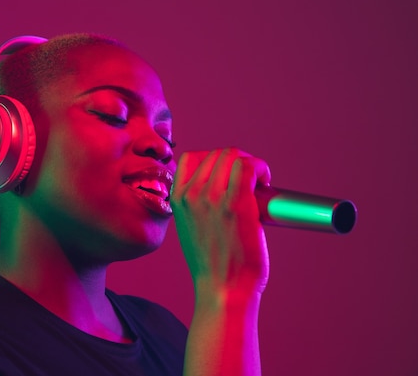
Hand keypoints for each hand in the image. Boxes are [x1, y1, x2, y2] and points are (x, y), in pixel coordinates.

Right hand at [171, 149, 270, 301]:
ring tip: (259, 182)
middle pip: (215, 154)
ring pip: (232, 155)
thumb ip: (198, 207)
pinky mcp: (237, 204)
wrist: (222, 290)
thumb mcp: (190, 229)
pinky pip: (248, 167)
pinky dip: (260, 168)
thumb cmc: (213, 265)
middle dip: (236, 160)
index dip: (213, 159)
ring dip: (250, 162)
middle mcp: (192, 195)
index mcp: (178, 200)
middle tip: (251, 179)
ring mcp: (213, 198)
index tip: (228, 173)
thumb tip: (222, 189)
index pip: (191, 158)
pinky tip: (265, 181)